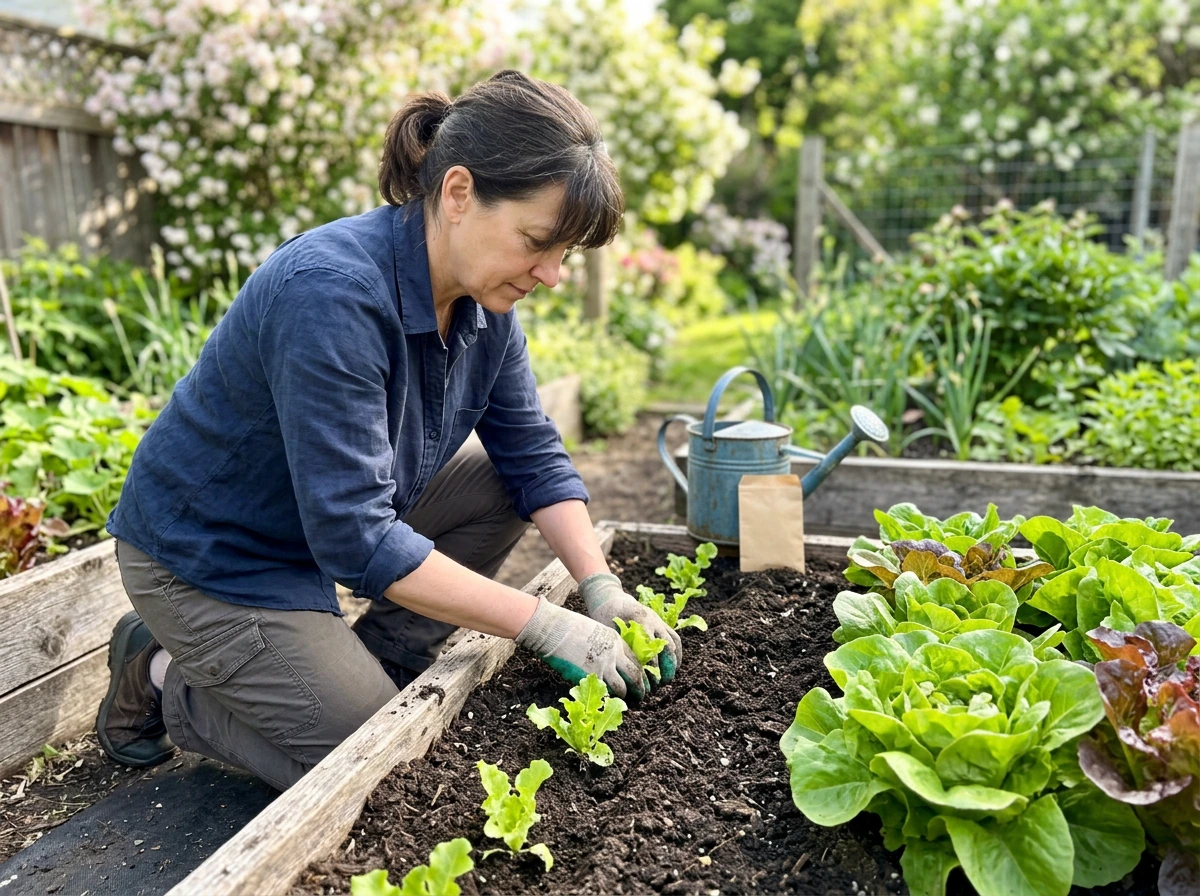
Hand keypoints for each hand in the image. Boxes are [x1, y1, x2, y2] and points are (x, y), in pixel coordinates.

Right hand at [515, 597, 648, 700]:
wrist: (554, 628)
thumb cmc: (569, 627)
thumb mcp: (596, 632)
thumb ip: (605, 646)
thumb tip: (608, 660)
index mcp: (616, 641)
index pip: (636, 661)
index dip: (640, 674)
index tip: (641, 681)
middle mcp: (614, 654)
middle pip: (635, 675)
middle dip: (640, 688)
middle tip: (640, 696)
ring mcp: (603, 666)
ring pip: (623, 688)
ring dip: (626, 697)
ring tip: (627, 703)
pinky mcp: (589, 677)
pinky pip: (605, 692)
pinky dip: (609, 699)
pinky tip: (608, 702)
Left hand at [578, 572, 682, 684]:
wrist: (610, 598)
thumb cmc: (606, 615)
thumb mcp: (608, 629)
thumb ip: (620, 645)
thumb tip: (626, 669)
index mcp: (640, 619)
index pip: (651, 645)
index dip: (652, 663)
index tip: (650, 679)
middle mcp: (653, 619)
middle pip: (667, 644)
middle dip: (667, 665)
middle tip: (663, 682)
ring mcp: (659, 620)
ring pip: (674, 641)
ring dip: (675, 660)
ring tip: (669, 677)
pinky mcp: (661, 622)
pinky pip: (674, 637)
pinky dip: (677, 652)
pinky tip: (673, 666)